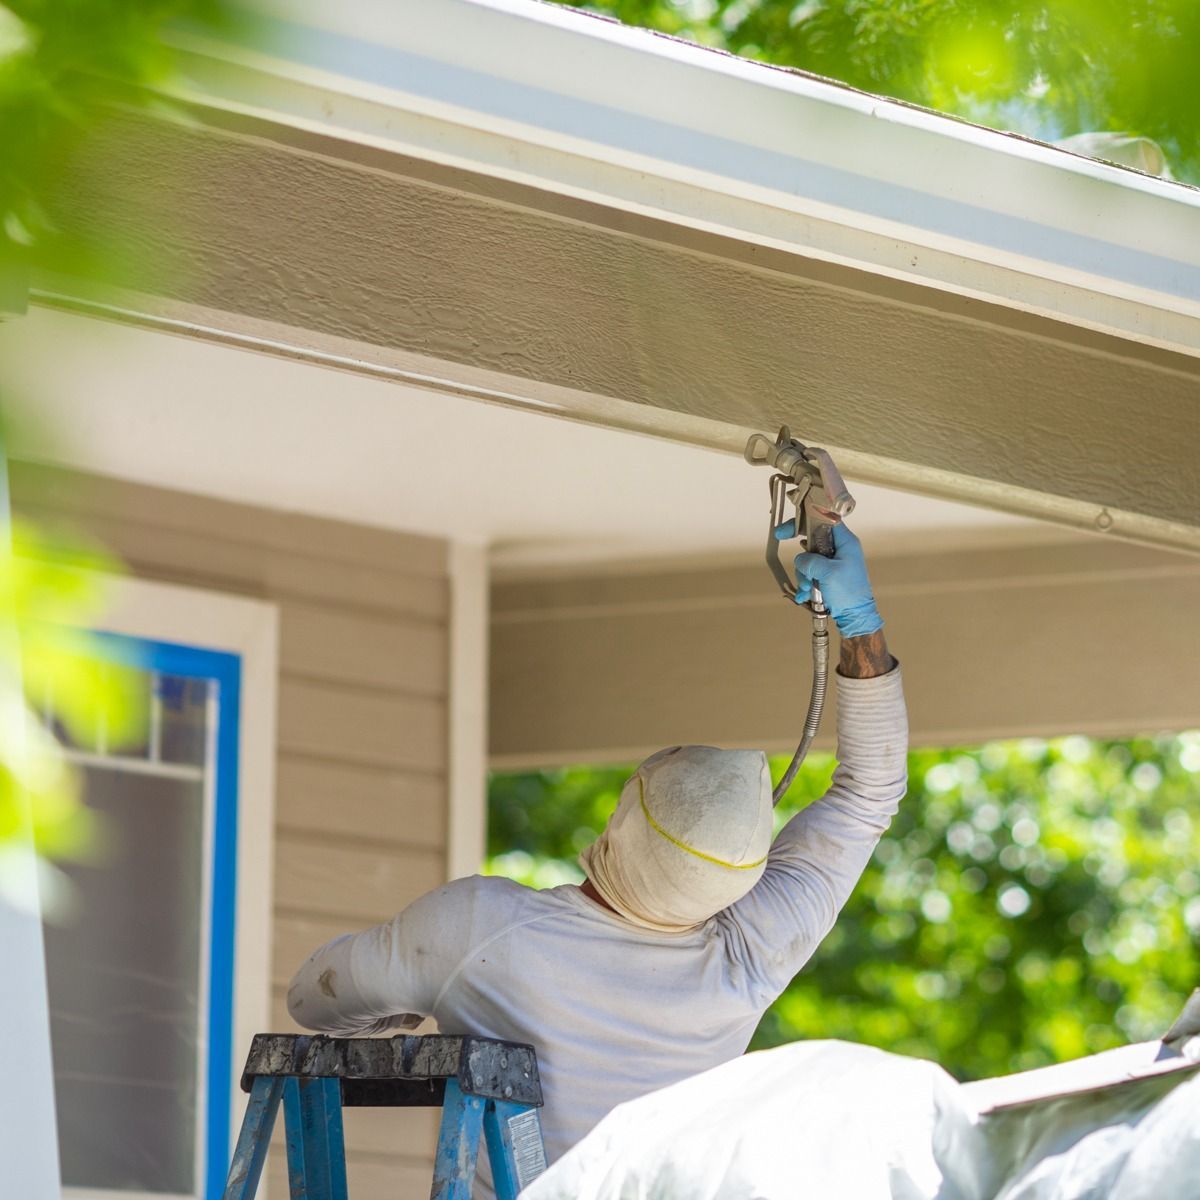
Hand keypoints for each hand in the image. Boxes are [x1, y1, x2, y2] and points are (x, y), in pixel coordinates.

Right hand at [772, 521, 882, 637]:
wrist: (855, 616)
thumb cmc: (849, 592)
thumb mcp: (829, 573)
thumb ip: (810, 561)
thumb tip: (799, 559)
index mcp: (845, 542)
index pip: (823, 520)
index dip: (803, 521)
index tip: (785, 530)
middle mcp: (839, 548)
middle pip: (811, 541)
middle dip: (803, 559)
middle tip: (794, 560)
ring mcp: (833, 562)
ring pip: (808, 559)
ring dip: (804, 575)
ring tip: (808, 590)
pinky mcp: (827, 574)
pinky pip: (810, 572)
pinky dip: (806, 583)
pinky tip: (804, 595)